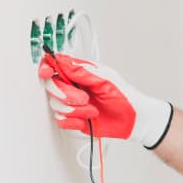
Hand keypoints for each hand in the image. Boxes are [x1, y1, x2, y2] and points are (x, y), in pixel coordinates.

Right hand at [38, 52, 171, 148]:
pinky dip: (73, 121)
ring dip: (74, 110)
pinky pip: (61, 120)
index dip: (47, 67)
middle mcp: (75, 86)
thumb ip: (82, 71)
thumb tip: (62, 60)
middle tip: (83, 98)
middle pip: (52, 86)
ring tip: (92, 110)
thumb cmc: (126, 97)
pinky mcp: (74, 118)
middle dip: (65, 94)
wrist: (135, 121)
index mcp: (82, 72)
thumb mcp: (106, 80)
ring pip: (56, 105)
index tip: (47, 73)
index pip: (57, 65)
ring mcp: (74, 103)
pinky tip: (87, 119)